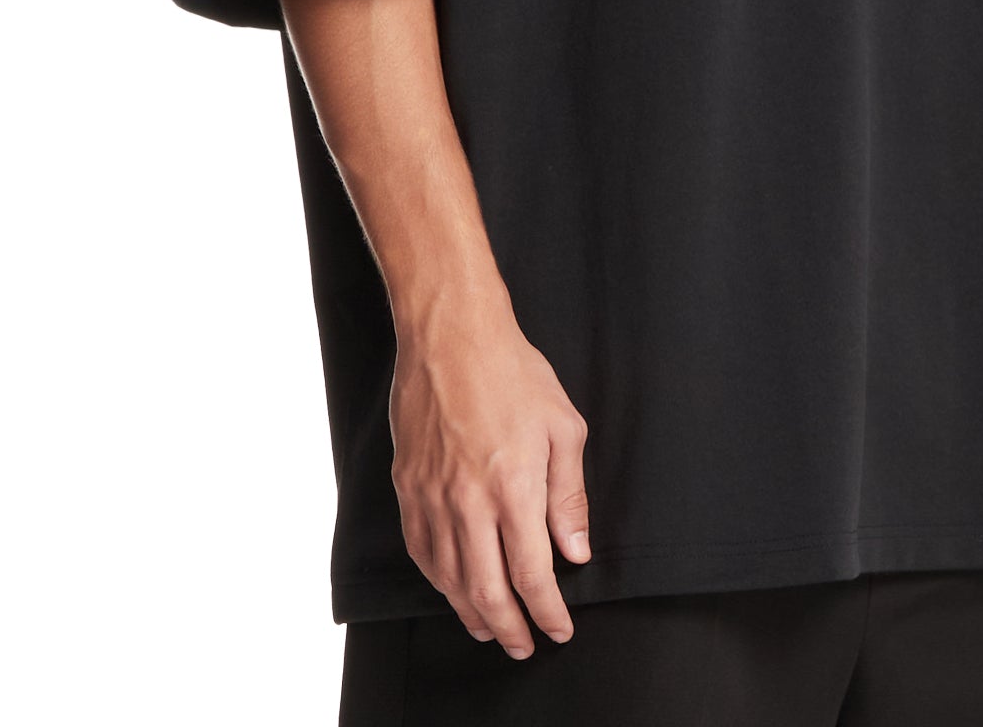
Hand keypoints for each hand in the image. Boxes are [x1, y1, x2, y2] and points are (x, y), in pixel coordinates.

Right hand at [389, 298, 592, 657]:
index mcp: (514, 487)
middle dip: (510, 629)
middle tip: (525, 646)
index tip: (559, 630)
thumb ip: (569, 495)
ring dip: (472, 613)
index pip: (532, 575)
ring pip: (449, 580)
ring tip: (491, 627)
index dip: (547, 612)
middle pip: (487, 591)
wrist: (451, 336)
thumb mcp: (563, 427)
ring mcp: (432, 497)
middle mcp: (469, 502)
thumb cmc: (513, 373)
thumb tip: (575, 550)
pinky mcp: (407, 488)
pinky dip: (439, 581)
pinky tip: (453, 587)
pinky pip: (421, 552)